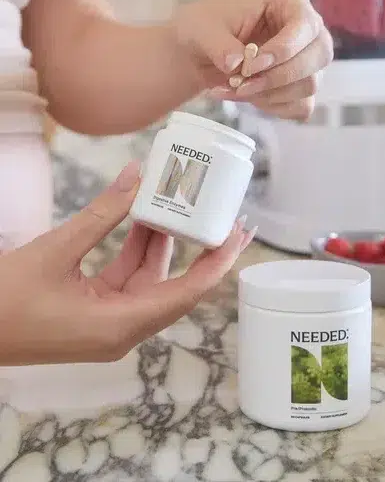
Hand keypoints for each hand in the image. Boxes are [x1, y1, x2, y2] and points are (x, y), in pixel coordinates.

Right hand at [0, 162, 252, 365]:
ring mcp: (110, 324)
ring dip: (162, 244)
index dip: (216, 262)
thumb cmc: (5, 300)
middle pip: (175, 286)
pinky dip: (137, 251)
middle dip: (198, 250)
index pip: (187, 294)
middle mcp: (123, 330)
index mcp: (119, 325)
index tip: (238, 233)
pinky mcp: (97, 315)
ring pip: (150, 280)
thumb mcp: (56, 250)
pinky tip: (144, 220)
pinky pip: (128, 280)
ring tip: (179, 205)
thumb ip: (102, 214)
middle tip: (220, 215)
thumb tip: (136, 176)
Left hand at [174, 0, 332, 120]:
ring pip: (309, 85)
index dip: (283, 49)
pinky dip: (274, 108)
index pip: (306, 26)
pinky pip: (301, 106)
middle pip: (318, 57)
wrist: (198, 55)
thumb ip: (219, 45)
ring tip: (235, 90)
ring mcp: (307, 62)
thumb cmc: (205, 29)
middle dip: (277, 77)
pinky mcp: (299, 88)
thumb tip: (237, 64)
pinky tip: (249, 99)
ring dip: (269, 95)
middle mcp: (307, 31)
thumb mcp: (202, 29)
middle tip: (241, 85)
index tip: (250, 66)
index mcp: (290, 2)